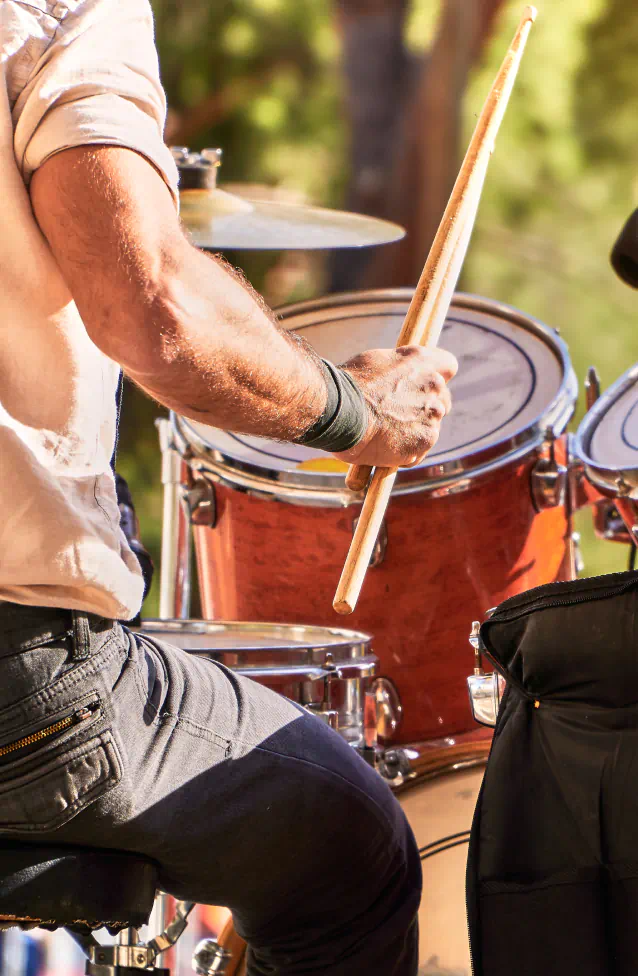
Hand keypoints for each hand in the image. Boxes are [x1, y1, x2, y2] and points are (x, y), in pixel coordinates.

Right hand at [333, 346, 457, 467]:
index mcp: (422, 361)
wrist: (340, 413)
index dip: (435, 376)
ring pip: (430, 428)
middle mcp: (434, 386)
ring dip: (414, 433)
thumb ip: (399, 368)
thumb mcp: (375, 362)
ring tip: (385, 435)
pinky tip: (383, 448)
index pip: (448, 365)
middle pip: (442, 401)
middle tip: (398, 416)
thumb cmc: (349, 386)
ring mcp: (431, 415)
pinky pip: (418, 451)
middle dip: (424, 408)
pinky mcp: (424, 441)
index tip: (421, 385)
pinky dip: (404, 453)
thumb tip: (400, 376)